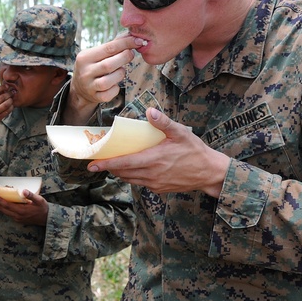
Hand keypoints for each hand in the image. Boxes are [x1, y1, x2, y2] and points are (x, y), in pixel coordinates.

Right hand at [0, 85, 13, 131]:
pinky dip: (11, 107)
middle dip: (8, 93)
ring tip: (11, 98)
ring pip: (6, 104)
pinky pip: (7, 112)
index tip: (6, 86)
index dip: (1, 87)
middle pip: (1, 97)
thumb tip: (3, 88)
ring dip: (10, 100)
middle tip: (11, 92)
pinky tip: (11, 105)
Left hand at [0, 189, 48, 225]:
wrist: (47, 219)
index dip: (0, 200)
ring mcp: (17, 218)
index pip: (8, 205)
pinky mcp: (18, 219)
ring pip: (4, 212)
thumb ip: (31, 196)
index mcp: (22, 211)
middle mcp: (18, 216)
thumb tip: (23, 191)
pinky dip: (2, 209)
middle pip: (3, 210)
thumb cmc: (43, 208)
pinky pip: (8, 214)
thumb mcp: (39, 200)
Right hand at [64, 35, 142, 123]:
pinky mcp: (95, 97)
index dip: (125, 44)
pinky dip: (116, 88)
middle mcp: (85, 72)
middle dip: (125, 57)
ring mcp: (89, 86)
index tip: (138, 41)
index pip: (108, 48)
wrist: (79, 88)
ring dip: (121, 73)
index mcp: (84, 57)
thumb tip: (130, 34)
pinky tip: (114, 83)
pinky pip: (111, 93)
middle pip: (110, 64)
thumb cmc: (93, 66)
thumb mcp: (96, 54)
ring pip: (111, 80)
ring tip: (120, 70)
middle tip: (131, 54)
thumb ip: (112, 45)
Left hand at [89, 108, 230, 197]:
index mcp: (154, 159)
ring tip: (113, 164)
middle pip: (123, 172)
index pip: (124, 163)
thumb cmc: (195, 151)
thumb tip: (149, 111)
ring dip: (120, 172)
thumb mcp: (181, 133)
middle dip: (109, 167)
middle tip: (98, 161)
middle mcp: (151, 174)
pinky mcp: (159, 189)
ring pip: (130, 179)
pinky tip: (133, 168)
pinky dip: (132, 176)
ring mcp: (155, 183)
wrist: (210, 173)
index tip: (92, 165)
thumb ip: (164, 123)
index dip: (106, 164)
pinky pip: (140, 183)